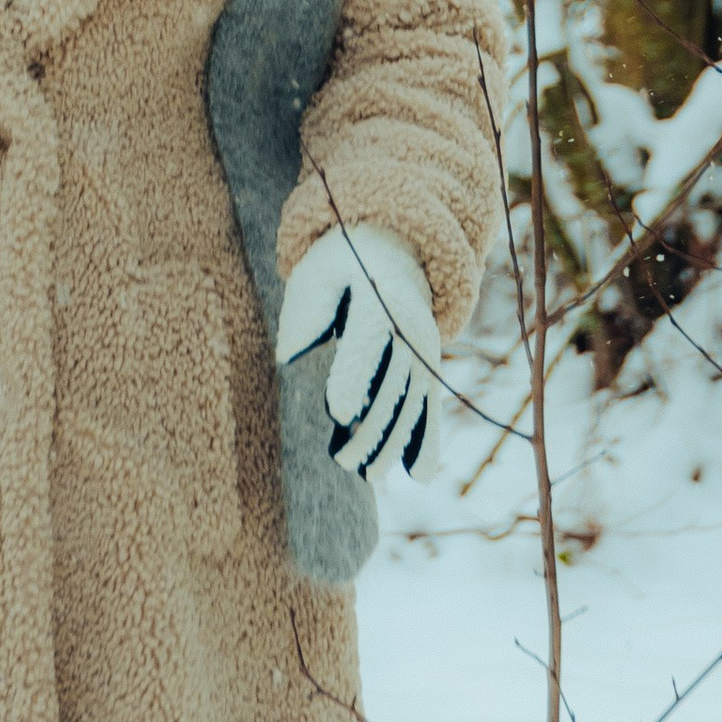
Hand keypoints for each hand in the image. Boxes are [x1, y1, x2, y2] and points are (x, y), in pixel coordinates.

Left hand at [276, 225, 436, 477]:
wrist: (393, 245)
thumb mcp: (317, 274)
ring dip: (395, 442)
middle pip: (392, 384)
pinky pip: (432, 406)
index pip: (367, 344)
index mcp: (378, 300)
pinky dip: (428, 441)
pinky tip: (420, 475)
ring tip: (372, 476)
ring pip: (413, 403)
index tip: (339, 414)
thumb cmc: (340, 265)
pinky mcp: (430, 365)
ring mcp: (425, 349)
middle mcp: (410, 327)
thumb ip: (308, 314)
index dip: (355, 378)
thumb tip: (289, 359)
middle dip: (370, 426)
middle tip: (342, 462)